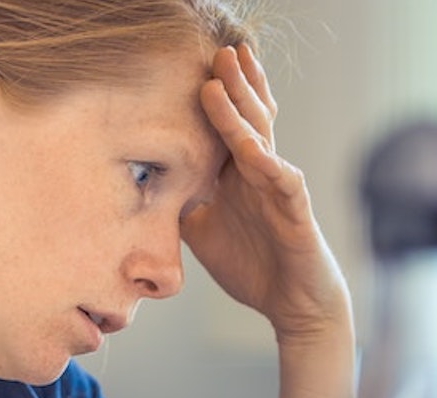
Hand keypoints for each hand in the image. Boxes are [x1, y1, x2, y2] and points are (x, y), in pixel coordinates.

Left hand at [182, 44, 350, 340]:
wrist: (290, 303)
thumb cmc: (250, 263)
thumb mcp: (201, 231)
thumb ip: (180, 204)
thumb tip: (143, 189)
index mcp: (238, 176)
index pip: (227, 127)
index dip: (217, 97)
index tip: (195, 68)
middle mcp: (259, 174)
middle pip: (247, 120)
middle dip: (232, 85)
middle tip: (218, 51)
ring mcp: (278, 189)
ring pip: (260, 141)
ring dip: (241, 111)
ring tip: (223, 80)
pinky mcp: (295, 212)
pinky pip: (282, 182)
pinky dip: (267, 164)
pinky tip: (251, 147)